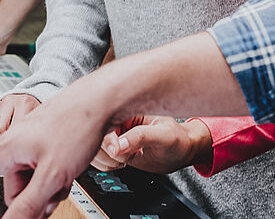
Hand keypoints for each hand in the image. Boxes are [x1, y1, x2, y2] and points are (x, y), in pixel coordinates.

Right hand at [0, 85, 111, 218]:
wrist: (99, 101)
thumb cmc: (76, 125)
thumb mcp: (52, 175)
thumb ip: (27, 204)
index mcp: (4, 151)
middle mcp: (12, 148)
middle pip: (13, 192)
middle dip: (34, 198)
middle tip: (55, 185)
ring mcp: (28, 148)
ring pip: (31, 185)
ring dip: (49, 188)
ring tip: (66, 172)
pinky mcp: (42, 149)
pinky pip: (43, 175)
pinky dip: (56, 178)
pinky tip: (69, 168)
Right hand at [92, 116, 211, 173]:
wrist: (182, 151)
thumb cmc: (177, 138)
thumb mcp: (163, 135)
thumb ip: (141, 137)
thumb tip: (118, 145)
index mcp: (128, 108)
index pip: (103, 121)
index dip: (106, 138)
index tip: (117, 149)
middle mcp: (117, 120)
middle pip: (93, 135)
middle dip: (104, 151)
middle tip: (123, 157)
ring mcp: (114, 135)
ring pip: (93, 147)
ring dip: (105, 160)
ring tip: (125, 159)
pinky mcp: (114, 147)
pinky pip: (98, 157)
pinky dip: (106, 165)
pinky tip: (121, 162)